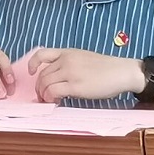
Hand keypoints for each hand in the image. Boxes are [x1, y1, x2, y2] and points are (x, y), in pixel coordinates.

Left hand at [28, 49, 143, 102]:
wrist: (122, 72)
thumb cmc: (106, 68)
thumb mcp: (84, 58)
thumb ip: (69, 64)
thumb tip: (56, 78)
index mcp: (68, 52)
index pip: (42, 54)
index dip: (32, 64)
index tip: (31, 72)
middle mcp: (66, 60)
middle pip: (42, 75)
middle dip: (39, 87)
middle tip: (43, 96)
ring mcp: (70, 72)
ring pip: (45, 84)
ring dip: (44, 95)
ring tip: (50, 100)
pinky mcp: (75, 86)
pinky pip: (53, 92)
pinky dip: (51, 98)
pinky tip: (57, 102)